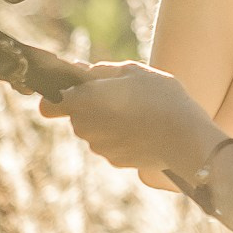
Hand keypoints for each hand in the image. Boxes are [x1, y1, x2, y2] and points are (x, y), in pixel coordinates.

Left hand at [38, 61, 214, 176]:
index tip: (75, 91)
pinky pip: (111, 144)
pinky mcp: (114, 161)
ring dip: (108, 121)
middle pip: (76, 115)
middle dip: (91, 105)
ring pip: (94, 130)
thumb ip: (101, 71)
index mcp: (83, 101)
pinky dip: (121, 137)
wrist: (184, 137)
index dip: (57, 97)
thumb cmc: (159, 97)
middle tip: (121, 95)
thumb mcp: (132, 71)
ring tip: (138, 111)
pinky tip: (143, 128)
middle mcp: (84, 126)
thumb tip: (82, 71)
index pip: (48, 105)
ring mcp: (99, 146)